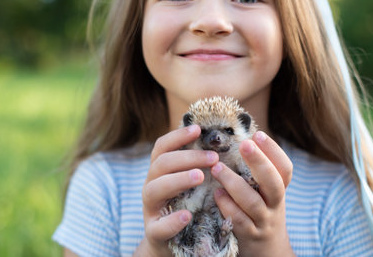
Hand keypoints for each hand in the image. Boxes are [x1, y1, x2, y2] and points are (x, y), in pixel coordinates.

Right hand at [135, 125, 218, 256]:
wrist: (176, 243)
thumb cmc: (188, 205)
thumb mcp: (192, 183)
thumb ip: (198, 165)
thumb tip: (221, 142)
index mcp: (160, 171)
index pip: (162, 147)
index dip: (178, 136)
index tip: (198, 129)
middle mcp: (152, 186)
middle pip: (161, 164)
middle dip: (187, 157)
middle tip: (213, 157)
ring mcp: (151, 209)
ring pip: (154, 190)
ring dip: (178, 180)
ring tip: (200, 177)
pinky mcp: (154, 233)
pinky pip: (158, 226)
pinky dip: (172, 220)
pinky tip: (187, 215)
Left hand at [211, 131, 294, 256]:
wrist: (267, 252)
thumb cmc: (260, 213)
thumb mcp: (264, 194)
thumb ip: (255, 172)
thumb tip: (235, 139)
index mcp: (279, 190)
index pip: (284, 169)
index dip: (274, 151)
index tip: (258, 134)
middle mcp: (274, 205)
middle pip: (274, 182)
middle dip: (260, 162)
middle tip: (244, 144)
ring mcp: (263, 221)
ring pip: (253, 202)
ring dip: (234, 183)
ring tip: (217, 168)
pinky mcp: (249, 236)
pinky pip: (239, 221)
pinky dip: (228, 206)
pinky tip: (217, 194)